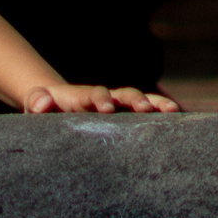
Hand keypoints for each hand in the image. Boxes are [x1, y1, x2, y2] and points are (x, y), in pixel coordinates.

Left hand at [21, 83, 180, 113]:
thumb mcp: (36, 104)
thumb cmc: (44, 108)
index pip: (93, 93)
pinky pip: (148, 115)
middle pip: (124, 93)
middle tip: (145, 108)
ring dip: (157, 105)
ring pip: (141, 101)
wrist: (56, 103)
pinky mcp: (126, 117)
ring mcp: (119, 106)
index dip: (101, 99)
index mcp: (82, 96)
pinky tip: (181, 123)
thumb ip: (36, 101)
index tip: (107, 109)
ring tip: (174, 111)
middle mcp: (105, 98)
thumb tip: (40, 103)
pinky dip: (163, 117)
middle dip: (136, 99)